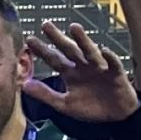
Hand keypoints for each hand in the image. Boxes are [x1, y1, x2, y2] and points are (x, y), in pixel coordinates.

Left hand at [21, 21, 139, 124]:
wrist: (115, 115)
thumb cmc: (90, 108)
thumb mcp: (64, 104)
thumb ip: (45, 95)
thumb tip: (24, 85)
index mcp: (70, 73)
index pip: (54, 59)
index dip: (42, 50)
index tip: (29, 40)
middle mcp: (83, 66)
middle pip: (69, 49)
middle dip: (58, 38)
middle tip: (46, 24)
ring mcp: (100, 68)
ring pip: (90, 52)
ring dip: (83, 40)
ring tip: (74, 27)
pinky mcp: (116, 74)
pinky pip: (113, 64)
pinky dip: (109, 57)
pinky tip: (104, 50)